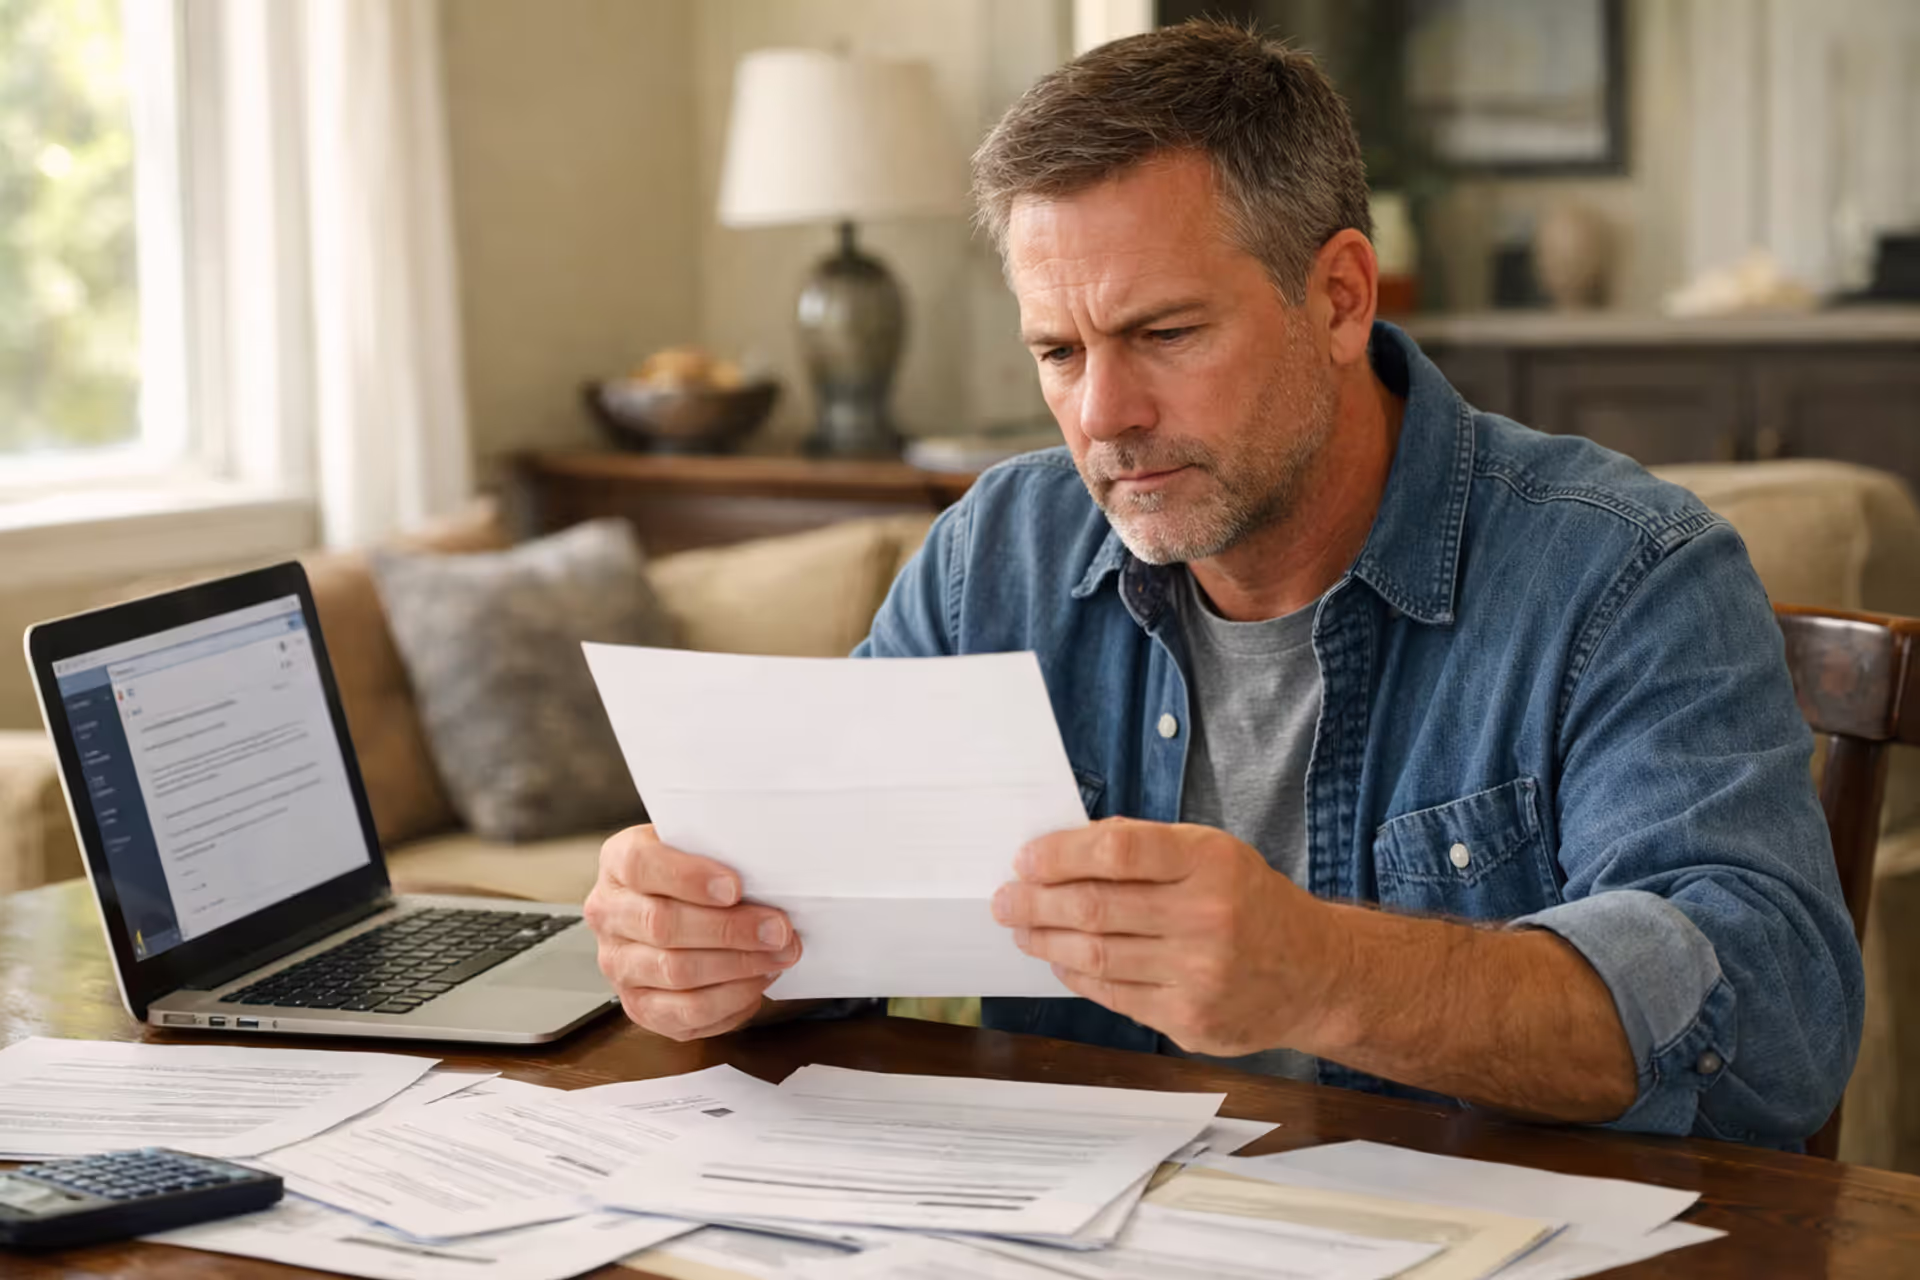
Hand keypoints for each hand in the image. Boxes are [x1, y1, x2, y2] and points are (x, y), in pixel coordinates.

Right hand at [583, 824, 801, 1040]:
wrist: (683, 906)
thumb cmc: (700, 874)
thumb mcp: (703, 845)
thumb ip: (722, 850)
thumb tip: (765, 871)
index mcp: (618, 862)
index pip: (640, 865)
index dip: (688, 877)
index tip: (734, 887)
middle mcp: (609, 915)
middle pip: (662, 924)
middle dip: (729, 930)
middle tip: (777, 929)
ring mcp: (619, 965)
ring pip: (675, 972)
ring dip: (738, 967)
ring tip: (778, 956)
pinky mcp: (639, 1006)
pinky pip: (685, 1014)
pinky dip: (730, 1000)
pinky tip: (758, 981)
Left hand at [991, 817, 1336, 1056]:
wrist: (1315, 973)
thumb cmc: (1251, 902)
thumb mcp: (1211, 853)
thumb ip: (1144, 848)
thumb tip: (1062, 849)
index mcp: (1210, 862)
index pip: (1118, 852)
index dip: (1061, 855)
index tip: (1026, 859)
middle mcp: (1207, 918)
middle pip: (1096, 909)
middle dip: (1035, 903)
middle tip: (1005, 899)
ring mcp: (1199, 975)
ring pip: (1096, 957)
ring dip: (1046, 941)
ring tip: (1023, 928)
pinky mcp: (1190, 1019)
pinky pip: (1114, 995)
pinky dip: (1077, 975)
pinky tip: (1062, 960)